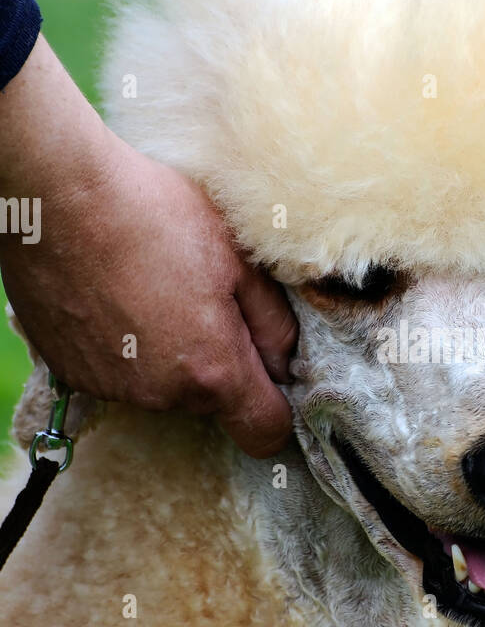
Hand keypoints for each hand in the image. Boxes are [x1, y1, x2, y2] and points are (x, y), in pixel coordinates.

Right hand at [0, 37, 296, 456]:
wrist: (58, 194)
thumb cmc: (154, 215)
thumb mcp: (239, 259)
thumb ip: (273, 323)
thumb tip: (284, 360)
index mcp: (212, 371)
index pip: (265, 432)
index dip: (278, 410)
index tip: (274, 378)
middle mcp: (162, 395)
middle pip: (212, 403)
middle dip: (220, 364)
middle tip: (205, 300)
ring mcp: (112, 389)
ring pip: (165, 389)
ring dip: (171, 356)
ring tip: (155, 291)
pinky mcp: (73, 374)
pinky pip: (120, 376)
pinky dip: (127, 350)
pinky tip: (117, 299)